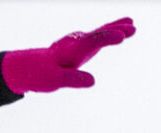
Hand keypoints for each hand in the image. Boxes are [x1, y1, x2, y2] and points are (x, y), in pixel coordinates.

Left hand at [1, 17, 135, 93]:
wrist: (28, 67)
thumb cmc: (40, 75)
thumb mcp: (54, 81)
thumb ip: (72, 79)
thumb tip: (93, 81)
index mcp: (70, 51)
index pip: (91, 42)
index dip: (107, 38)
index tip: (122, 36)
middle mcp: (75, 43)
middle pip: (98, 34)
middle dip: (115, 30)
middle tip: (133, 27)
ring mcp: (78, 43)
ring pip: (99, 33)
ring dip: (115, 28)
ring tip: (132, 24)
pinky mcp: (80, 46)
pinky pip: (97, 37)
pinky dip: (108, 32)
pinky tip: (118, 32)